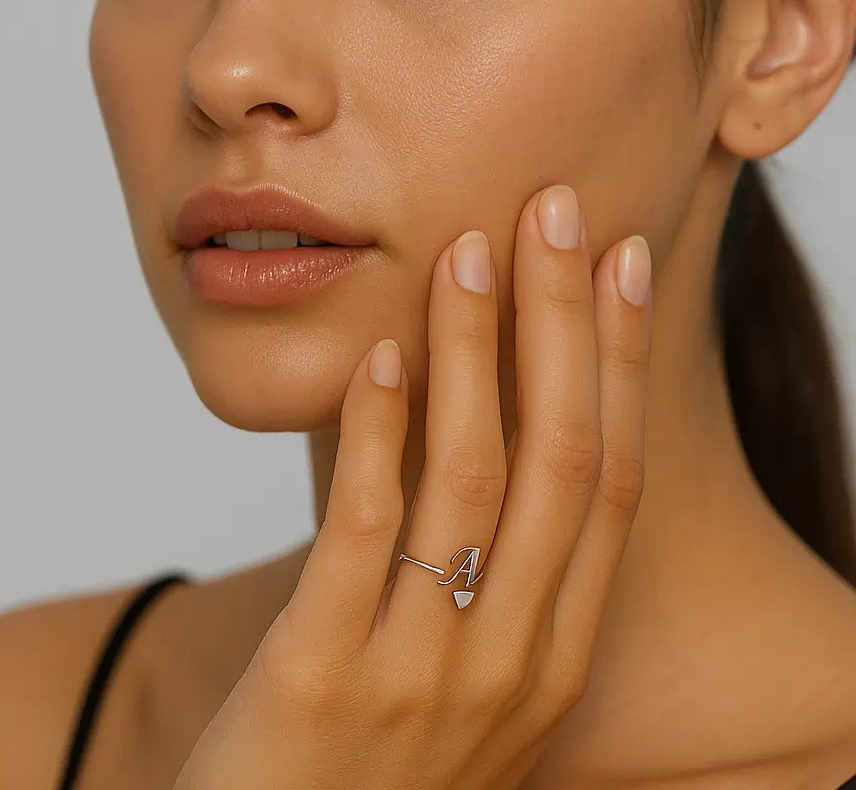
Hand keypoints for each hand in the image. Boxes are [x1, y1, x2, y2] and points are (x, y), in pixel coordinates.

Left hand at [172, 185, 652, 789]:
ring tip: (465, 252)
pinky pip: (364, 529)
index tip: (623, 264)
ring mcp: (423, 674)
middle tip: (554, 213)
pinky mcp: (323, 679)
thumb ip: (495, 586)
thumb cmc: (373, 770)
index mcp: (554, 654)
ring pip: (471, 475)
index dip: (621, 361)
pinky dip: (376, 432)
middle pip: (560, 456)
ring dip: (473, 348)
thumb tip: (491, 441)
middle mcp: (511, 660)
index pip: (609, 480)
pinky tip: (377, 357)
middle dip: (564, 321)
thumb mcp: (466, 685)